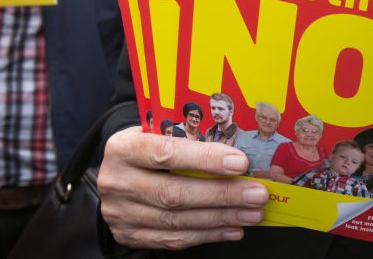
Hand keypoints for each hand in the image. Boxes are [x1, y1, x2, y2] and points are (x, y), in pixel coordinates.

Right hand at [98, 127, 268, 249]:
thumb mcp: (156, 133)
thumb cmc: (146, 146)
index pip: (166, 153)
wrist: (117, 171)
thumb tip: (237, 151)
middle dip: (222, 194)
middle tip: (256, 194)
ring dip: (221, 218)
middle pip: (174, 193)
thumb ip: (186, 139)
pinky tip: (232, 228)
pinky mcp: (129, 234)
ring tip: (251, 213)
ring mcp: (121, 212)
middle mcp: (117, 181)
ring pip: (176, 220)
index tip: (240, 163)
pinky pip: (173, 239)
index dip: (205, 160)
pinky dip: (207, 234)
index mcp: (124, 148)